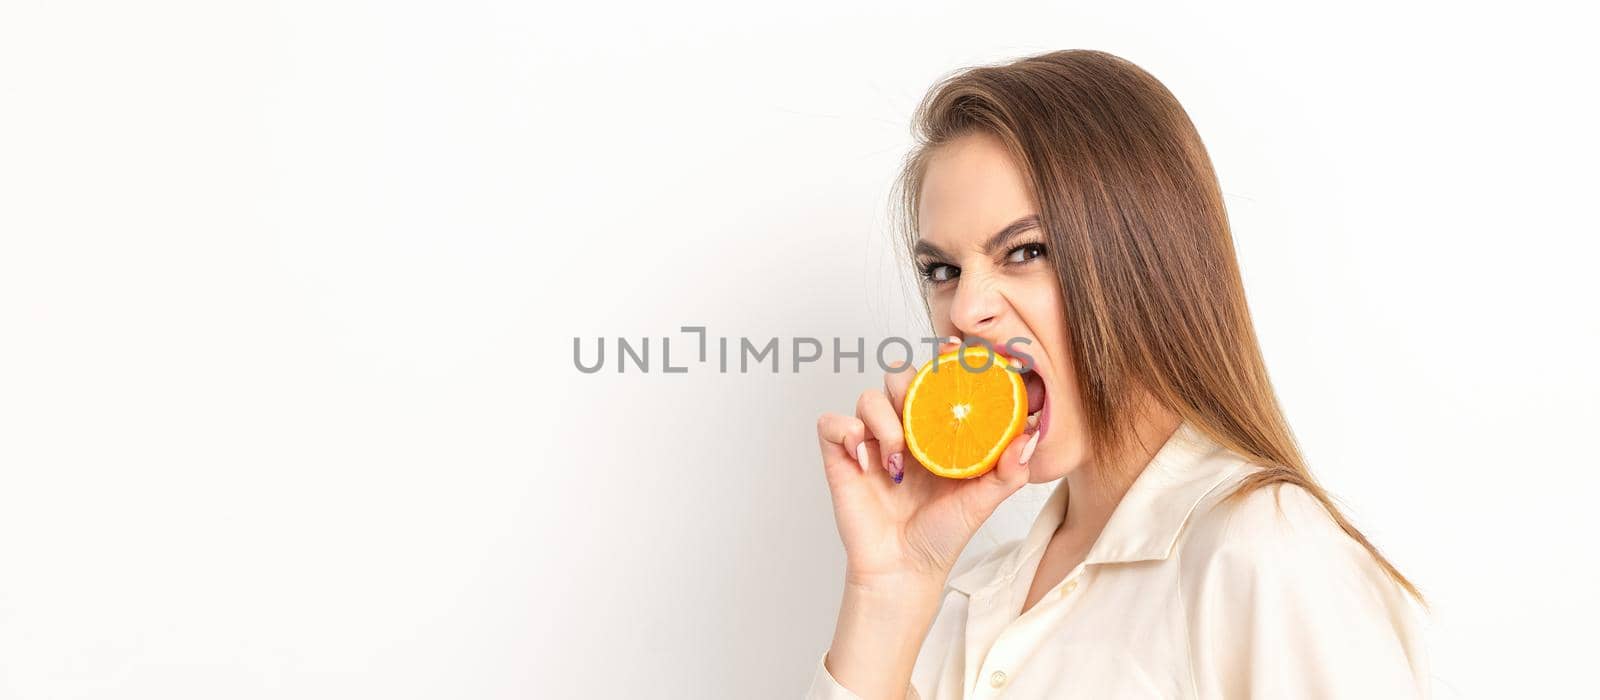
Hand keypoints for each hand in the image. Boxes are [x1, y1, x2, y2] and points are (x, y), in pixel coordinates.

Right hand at [814, 340, 1038, 589]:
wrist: (904, 570)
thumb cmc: (941, 535)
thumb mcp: (983, 501)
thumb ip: (1008, 471)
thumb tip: (1029, 436)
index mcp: (937, 431)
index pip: (937, 381)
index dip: (944, 359)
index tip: (957, 349)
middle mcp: (903, 429)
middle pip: (900, 375)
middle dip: (910, 384)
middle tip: (921, 413)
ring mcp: (871, 442)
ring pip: (868, 396)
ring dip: (883, 420)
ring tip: (897, 460)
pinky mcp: (841, 457)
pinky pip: (832, 423)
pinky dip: (846, 432)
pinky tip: (866, 462)